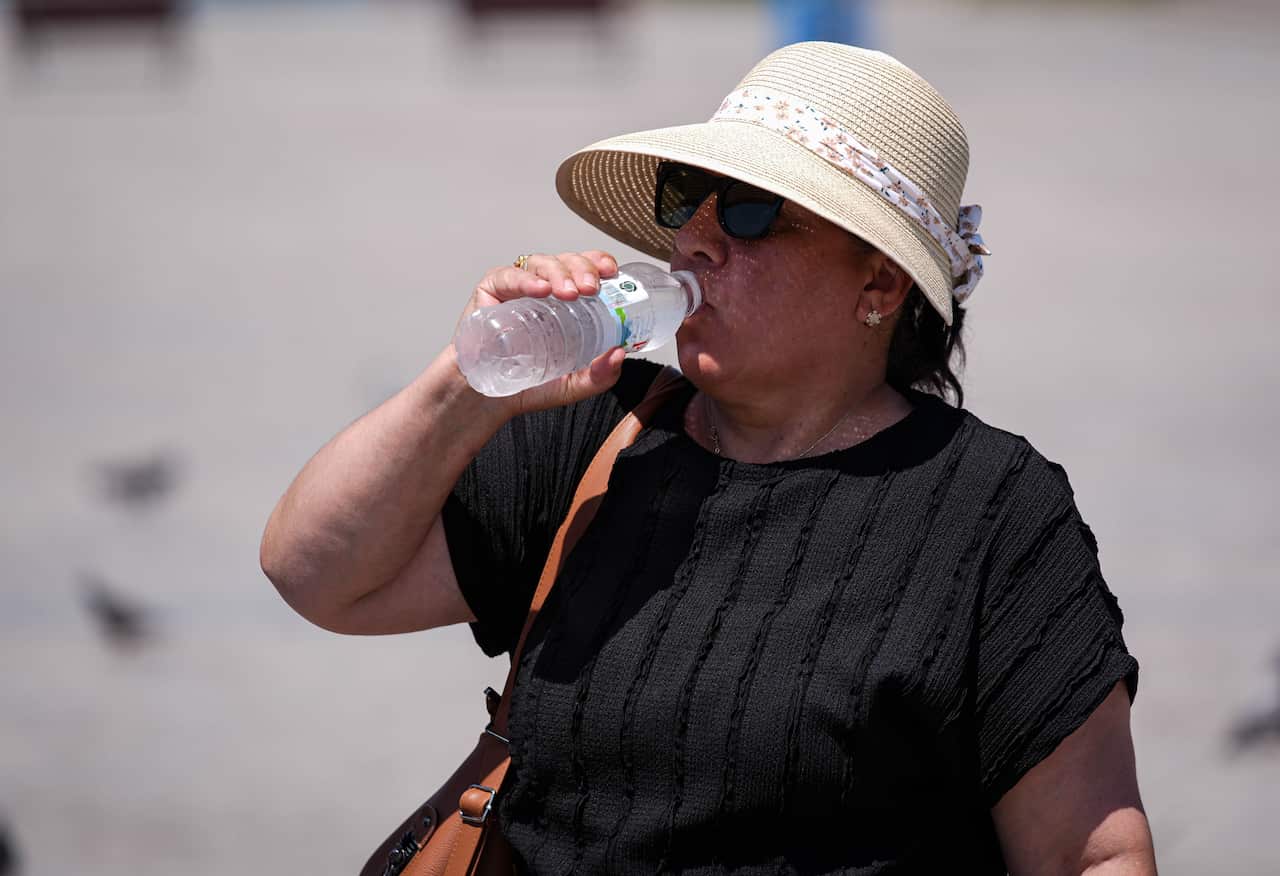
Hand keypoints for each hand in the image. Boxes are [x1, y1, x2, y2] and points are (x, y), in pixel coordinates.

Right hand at [454, 250, 623, 415]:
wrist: (486, 400)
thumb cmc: (527, 385)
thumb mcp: (572, 385)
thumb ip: (599, 376)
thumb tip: (621, 354)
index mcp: (567, 302)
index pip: (586, 270)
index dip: (599, 263)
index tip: (611, 272)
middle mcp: (544, 289)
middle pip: (567, 262)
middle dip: (582, 269)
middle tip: (591, 288)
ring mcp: (517, 287)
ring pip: (542, 263)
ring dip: (559, 273)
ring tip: (569, 292)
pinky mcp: (491, 290)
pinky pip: (509, 276)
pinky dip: (526, 280)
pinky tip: (539, 289)